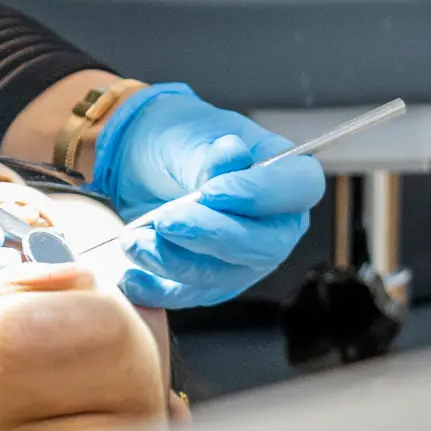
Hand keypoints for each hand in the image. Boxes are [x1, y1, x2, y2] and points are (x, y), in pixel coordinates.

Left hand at [94, 83, 323, 310]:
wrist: (143, 159)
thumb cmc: (177, 138)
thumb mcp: (189, 136)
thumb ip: (210, 155)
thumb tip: (233, 154)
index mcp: (285, 173)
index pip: (299, 187)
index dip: (260, 194)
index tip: (212, 190)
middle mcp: (276, 222)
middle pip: (265, 246)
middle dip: (211, 236)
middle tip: (166, 219)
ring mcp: (248, 257)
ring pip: (224, 275)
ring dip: (175, 260)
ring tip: (135, 239)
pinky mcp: (215, 281)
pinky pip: (193, 294)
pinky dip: (159, 290)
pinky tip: (132, 277)